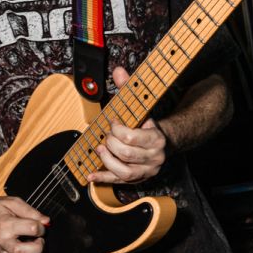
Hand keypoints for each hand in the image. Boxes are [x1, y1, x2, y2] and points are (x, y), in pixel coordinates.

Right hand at [0, 195, 56, 252]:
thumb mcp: (12, 202)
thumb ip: (31, 211)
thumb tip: (46, 222)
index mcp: (5, 224)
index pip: (31, 229)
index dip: (41, 227)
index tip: (42, 225)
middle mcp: (2, 241)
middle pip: (25, 251)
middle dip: (39, 245)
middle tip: (41, 238)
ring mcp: (1, 252)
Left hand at [89, 65, 167, 185]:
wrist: (162, 143)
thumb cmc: (146, 124)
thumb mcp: (140, 106)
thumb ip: (128, 88)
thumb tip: (118, 70)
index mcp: (156, 138)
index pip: (131, 137)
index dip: (116, 129)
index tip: (112, 121)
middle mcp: (154, 157)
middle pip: (126, 154)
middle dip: (110, 143)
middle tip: (105, 136)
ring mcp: (147, 170)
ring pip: (123, 171)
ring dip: (106, 160)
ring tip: (99, 150)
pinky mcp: (138, 179)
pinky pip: (119, 182)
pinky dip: (103, 178)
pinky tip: (90, 175)